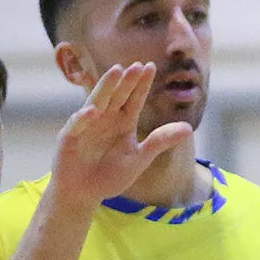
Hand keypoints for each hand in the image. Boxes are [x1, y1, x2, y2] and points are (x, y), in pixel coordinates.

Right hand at [45, 64, 195, 214]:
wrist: (83, 193)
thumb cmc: (110, 175)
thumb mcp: (139, 158)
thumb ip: (160, 141)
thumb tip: (189, 128)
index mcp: (123, 121)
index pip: (135, 98)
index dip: (142, 84)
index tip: (151, 66)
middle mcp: (106, 118)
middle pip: (118, 95)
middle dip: (127, 81)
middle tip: (137, 65)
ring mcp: (87, 125)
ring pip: (98, 101)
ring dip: (106, 87)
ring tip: (116, 71)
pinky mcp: (70, 137)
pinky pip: (77, 125)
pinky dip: (84, 118)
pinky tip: (93, 111)